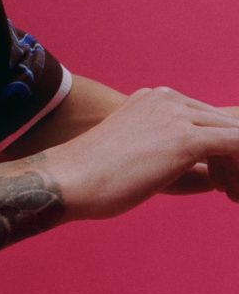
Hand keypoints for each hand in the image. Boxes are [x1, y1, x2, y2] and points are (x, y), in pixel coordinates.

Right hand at [44, 86, 238, 219]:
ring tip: (232, 195)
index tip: (220, 183)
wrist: (71, 178)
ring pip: (234, 135)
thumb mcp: (140, 157)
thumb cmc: (98, 177)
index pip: (207, 119)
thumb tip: (216, 177)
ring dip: (238, 167)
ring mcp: (176, 114)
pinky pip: (236, 144)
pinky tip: (232, 193)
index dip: (222, 152)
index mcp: (154, 99)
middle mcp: (167, 98)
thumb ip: (177, 159)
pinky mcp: (185, 138)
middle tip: (231, 192)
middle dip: (234, 160)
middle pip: (225, 124)